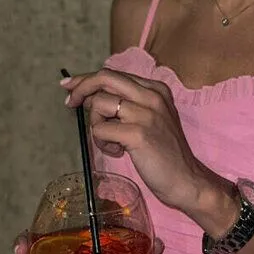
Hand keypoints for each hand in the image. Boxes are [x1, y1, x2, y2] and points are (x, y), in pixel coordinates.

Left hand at [61, 68, 215, 214]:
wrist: (185, 179)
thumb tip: (89, 96)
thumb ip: (127, 104)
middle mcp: (152, 95)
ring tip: (112, 143)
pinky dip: (102, 143)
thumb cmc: (164, 152)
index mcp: (155, 89)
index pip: (113, 74)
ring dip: (96, 126)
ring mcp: (146, 113)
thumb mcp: (149, 118)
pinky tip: (119, 152)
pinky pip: (100, 130)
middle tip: (70, 104)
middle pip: (104, 79)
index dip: (86, 79)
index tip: (68, 86)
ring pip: (99, 104)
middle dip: (80, 89)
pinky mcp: (138, 133)